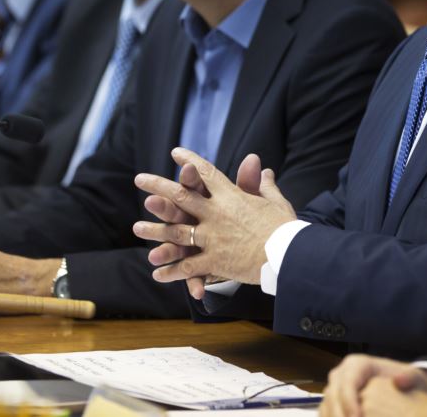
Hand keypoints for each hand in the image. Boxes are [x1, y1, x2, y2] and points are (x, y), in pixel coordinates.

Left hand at [133, 147, 294, 293]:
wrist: (289, 254)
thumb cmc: (285, 227)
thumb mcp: (275, 201)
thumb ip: (263, 185)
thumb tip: (263, 169)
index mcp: (231, 196)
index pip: (206, 173)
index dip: (190, 162)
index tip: (176, 154)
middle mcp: (216, 213)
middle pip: (181, 196)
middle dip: (158, 186)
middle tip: (139, 179)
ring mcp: (213, 237)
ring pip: (176, 231)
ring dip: (155, 230)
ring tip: (136, 227)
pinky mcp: (215, 261)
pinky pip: (188, 266)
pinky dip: (172, 271)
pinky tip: (157, 273)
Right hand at [321, 354, 426, 416]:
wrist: (403, 389)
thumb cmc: (407, 383)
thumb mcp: (414, 377)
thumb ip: (410, 378)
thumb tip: (399, 380)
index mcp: (357, 364)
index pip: (347, 383)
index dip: (349, 402)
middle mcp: (341, 374)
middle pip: (332, 395)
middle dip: (338, 415)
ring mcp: (335, 389)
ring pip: (325, 406)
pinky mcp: (334, 403)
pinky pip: (326, 414)